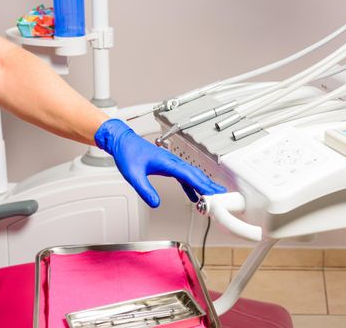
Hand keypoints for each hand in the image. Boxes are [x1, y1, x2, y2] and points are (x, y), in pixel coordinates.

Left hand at [94, 119, 226, 207]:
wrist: (122, 142)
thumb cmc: (128, 153)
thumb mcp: (133, 175)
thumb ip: (145, 190)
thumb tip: (155, 203)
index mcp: (168, 162)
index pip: (190, 176)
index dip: (204, 186)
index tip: (214, 194)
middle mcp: (173, 162)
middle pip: (196, 175)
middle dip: (210, 186)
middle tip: (222, 196)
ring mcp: (172, 163)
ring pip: (192, 175)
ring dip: (203, 186)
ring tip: (214, 196)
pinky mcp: (168, 166)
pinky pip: (184, 177)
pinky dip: (192, 186)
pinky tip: (194, 196)